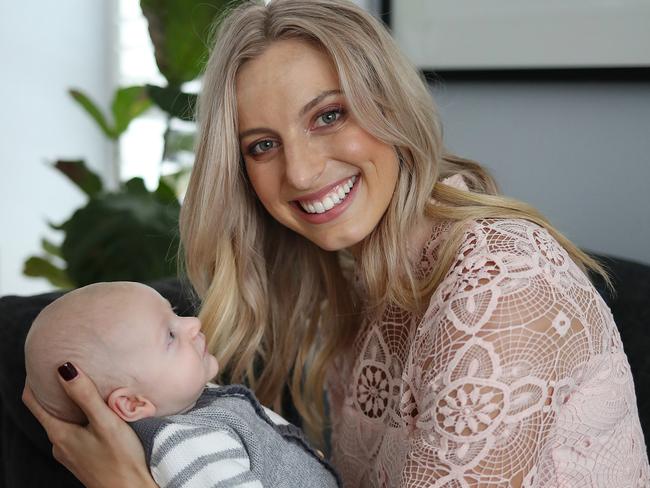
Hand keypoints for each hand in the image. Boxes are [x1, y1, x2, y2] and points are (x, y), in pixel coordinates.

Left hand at [22, 362, 157, 487]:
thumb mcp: (105, 422)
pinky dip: (79, 420)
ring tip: (84, 389)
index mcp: (59, 434)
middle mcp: (59, 445)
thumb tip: (65, 368)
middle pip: (48, 411)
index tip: (42, 362)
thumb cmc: (121, 459)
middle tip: (68, 370)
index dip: (34, 380)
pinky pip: (74, 434)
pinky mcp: (83, 460)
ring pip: (62, 423)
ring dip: (70, 406)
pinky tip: (96, 416)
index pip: (33, 402)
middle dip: (55, 391)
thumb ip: (85, 395)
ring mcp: (70, 454)